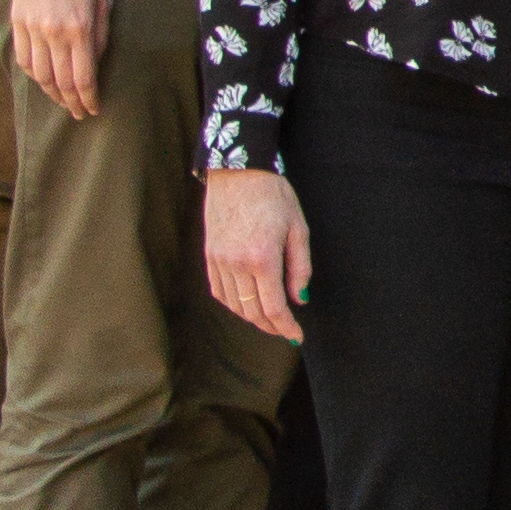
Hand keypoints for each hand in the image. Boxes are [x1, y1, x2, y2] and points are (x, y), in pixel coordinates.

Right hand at [4, 0, 109, 118]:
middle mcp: (53, 32)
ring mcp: (31, 28)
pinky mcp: (16, 21)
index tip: (94, 110)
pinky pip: (23, 59)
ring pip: (39, 75)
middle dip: (72, 103)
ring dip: (52, 93)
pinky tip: (45, 79)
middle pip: (60, 83)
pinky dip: (34, 74)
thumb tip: (94, 65)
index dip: (89, 99)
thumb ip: (100, 35)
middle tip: (80, 113)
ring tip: (64, 100)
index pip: (83, 78)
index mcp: (80, 27)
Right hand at [202, 167, 308, 342]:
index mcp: (262, 258)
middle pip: (252, 312)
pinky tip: (247, 303)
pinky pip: (219, 291)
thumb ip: (300, 267)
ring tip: (269, 319)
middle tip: (285, 331)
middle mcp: (236, 264)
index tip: (297, 337)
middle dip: (271, 326)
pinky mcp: (210, 255)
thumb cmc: (274, 195)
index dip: (286, 327)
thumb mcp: (297, 228)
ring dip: (252, 318)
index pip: (274, 308)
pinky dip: (234, 304)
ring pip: (235, 305)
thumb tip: (300, 298)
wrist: (239, 172)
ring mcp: (219, 261)